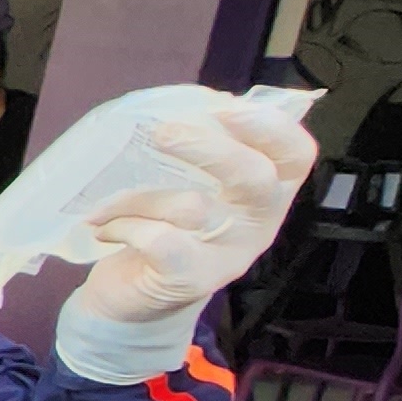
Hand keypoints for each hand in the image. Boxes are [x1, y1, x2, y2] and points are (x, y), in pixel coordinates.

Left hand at [56, 97, 319, 383]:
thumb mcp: (192, 184)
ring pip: (193, 207)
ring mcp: (230, 254)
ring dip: (140, 195)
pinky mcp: (191, 279)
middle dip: (208, 148)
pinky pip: (161, 240)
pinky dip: (126, 226)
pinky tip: (105, 228)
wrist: (136, 297)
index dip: (269, 126)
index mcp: (270, 190)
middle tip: (162, 133)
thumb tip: (194, 103)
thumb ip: (204, 149)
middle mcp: (260, 222)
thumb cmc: (167, 226)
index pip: (296, 154)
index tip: (225, 107)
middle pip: (255, 176)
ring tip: (107, 199)